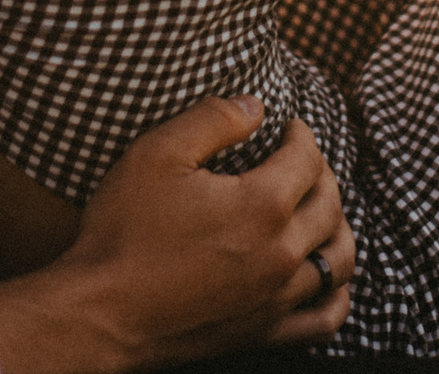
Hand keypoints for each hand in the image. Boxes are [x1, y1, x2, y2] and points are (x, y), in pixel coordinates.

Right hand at [0, 96, 354, 373]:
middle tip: (301, 162)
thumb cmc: (124, 232)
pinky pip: (326, 317)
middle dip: (322, 174)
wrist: (100, 314)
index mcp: (264, 204)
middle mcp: (283, 252)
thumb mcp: (157, 154)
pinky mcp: (265, 331)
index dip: (301, 134)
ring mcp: (278, 298)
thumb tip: (256, 106)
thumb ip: (213, 119)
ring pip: (338, 259)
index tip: (288, 127)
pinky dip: (336, 294)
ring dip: (338, 228)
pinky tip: (324, 277)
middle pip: (331, 204)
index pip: (308, 158)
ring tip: (320, 211)